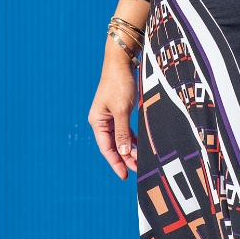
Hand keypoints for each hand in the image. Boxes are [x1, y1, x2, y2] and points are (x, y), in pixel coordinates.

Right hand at [88, 51, 138, 179]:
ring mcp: (111, 116)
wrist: (122, 62)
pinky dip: (132, 138)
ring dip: (130, 149)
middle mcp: (102, 121)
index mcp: (98, 122)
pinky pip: (125, 129)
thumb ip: (122, 132)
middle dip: (125, 158)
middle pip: (113, 145)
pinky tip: (140, 145)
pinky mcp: (119, 110)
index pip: (106, 148)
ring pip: (120, 138)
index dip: (116, 162)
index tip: (124, 175)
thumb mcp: (122, 109)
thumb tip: (124, 152)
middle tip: (138, 170)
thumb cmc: (119, 84)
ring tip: (141, 160)